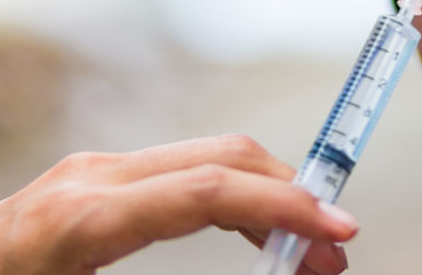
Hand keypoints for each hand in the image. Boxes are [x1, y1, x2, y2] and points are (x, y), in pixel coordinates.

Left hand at [0, 135, 357, 274]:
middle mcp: (94, 178)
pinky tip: (255, 233)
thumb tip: (257, 271)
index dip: (284, 207)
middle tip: (336, 255)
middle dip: (293, 198)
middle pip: (224, 157)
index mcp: (82, 218)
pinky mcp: (95, 181)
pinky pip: (185, 174)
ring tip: (306, 252)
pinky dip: (234, 198)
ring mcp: (95, 172)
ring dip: (270, 197)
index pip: (208, 192)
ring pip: (212, 159)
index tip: (339, 236)